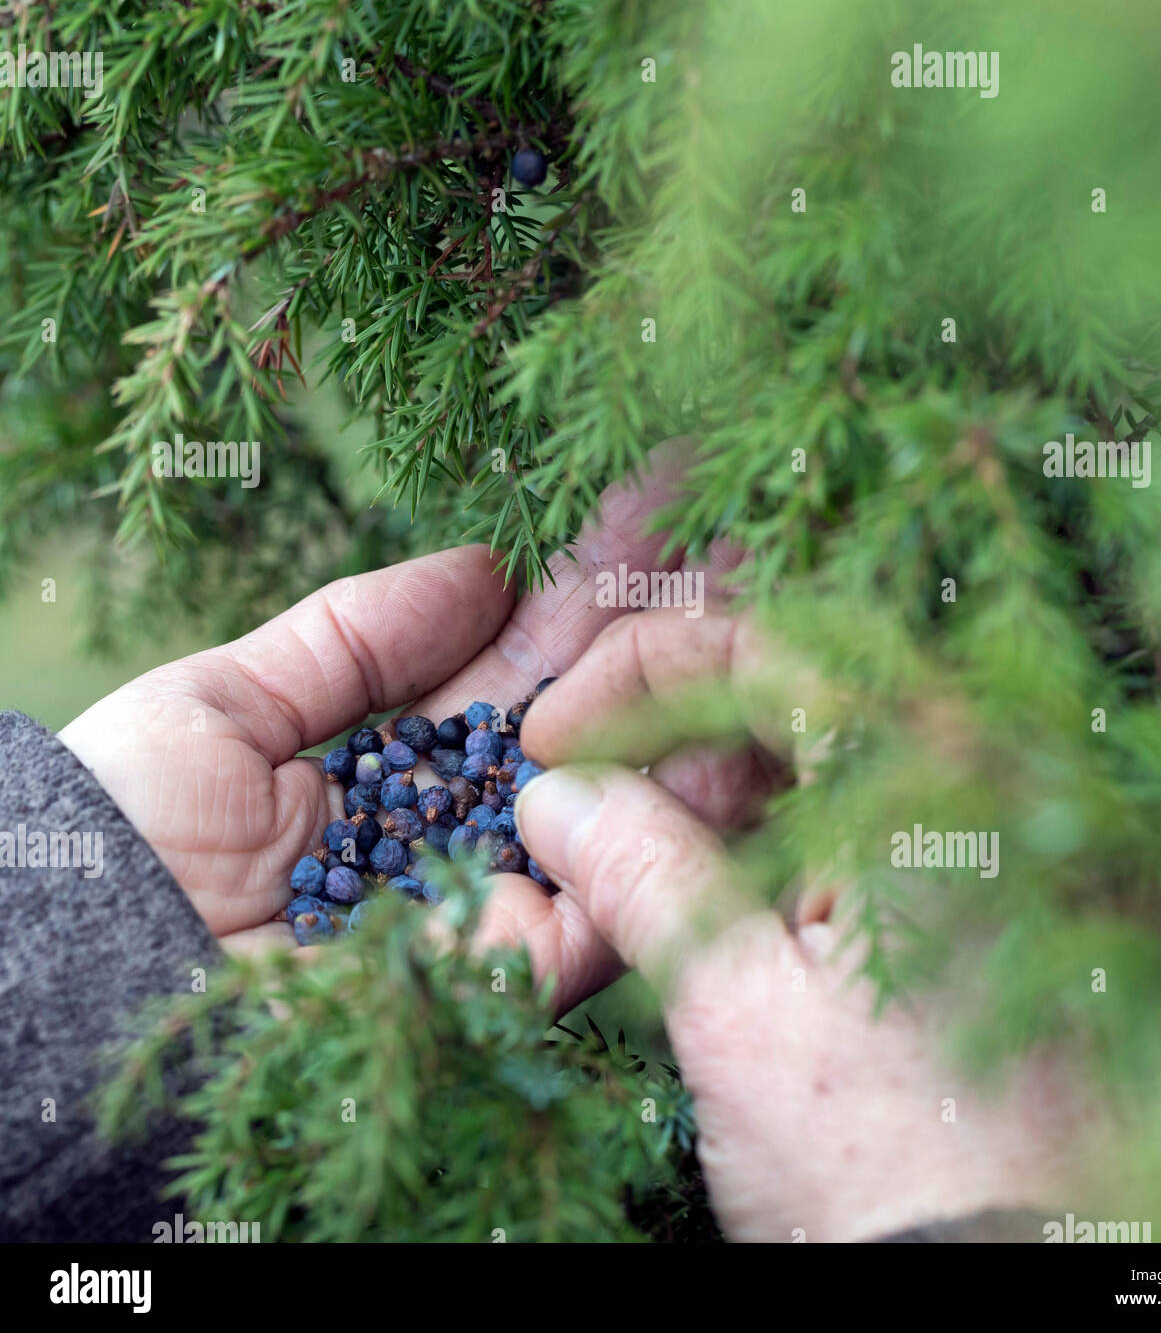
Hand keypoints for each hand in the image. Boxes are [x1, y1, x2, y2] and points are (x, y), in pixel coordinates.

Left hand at [57, 443, 744, 1015]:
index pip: (520, 664)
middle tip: (737, 526)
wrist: (89, 968)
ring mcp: (500, 897)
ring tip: (757, 594)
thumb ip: (353, 636)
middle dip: (662, 626)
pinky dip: (681, 810)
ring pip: (629, 797)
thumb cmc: (127, 830)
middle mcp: (464, 829)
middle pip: (590, 720)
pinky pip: (623, 889)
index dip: (580, 589)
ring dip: (694, 700)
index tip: (649, 505)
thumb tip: (483, 565)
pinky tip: (727, 712)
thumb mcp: (224, 701)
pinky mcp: (519, 970)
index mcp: (402, 766)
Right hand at [515, 610, 1100, 1241]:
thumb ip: (637, 871)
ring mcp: (991, 845)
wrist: (1017, 1284)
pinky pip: (860, 826)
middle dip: (673, 743)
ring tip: (638, 881)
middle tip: (592, 820)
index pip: (772, 641)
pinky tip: (716, 908)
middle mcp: (981, 786)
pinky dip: (772, 844)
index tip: (553, 733)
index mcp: (932, 779)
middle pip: (800, 693)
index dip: (642, 667)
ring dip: (714, 797)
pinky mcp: (983, 906)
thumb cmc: (887, 1159)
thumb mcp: (732, 1006)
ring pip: (826, 761)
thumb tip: (553, 797)